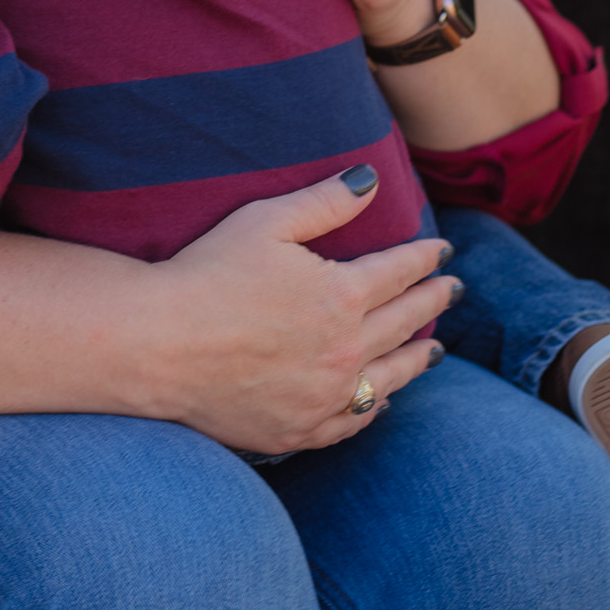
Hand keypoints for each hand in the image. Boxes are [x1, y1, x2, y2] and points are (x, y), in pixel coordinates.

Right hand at [140, 168, 453, 454]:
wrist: (157, 346)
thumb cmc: (206, 274)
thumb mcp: (266, 222)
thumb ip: (325, 202)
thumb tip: (371, 179)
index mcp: (341, 295)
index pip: (400, 272)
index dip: (425, 258)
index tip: (442, 251)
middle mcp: (344, 350)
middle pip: (404, 322)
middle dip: (433, 301)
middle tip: (452, 290)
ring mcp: (324, 396)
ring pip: (389, 377)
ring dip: (416, 358)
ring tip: (434, 350)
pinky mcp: (298, 429)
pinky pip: (352, 420)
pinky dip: (375, 407)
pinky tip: (382, 399)